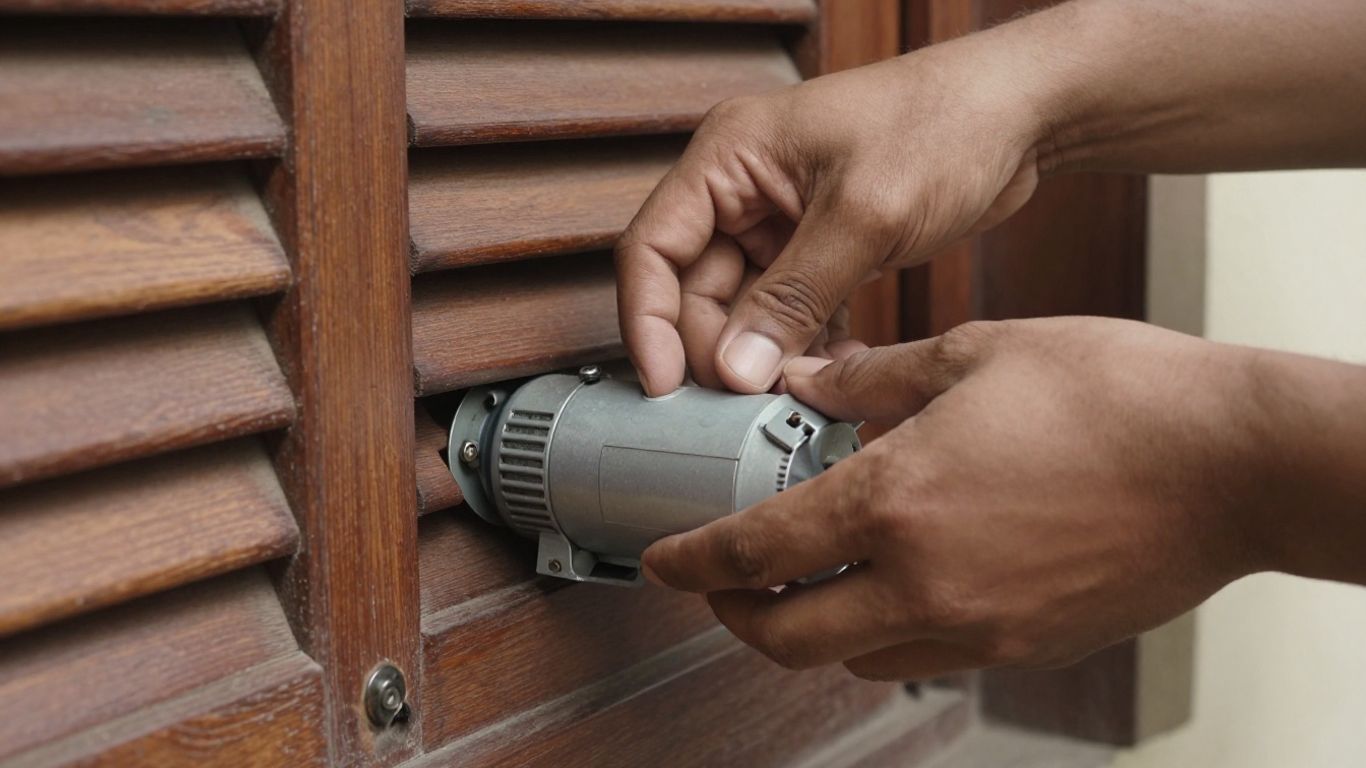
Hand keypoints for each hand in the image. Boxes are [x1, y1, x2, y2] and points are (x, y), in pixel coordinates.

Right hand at [615, 34, 1050, 395]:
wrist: (1023, 113)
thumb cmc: (946, 122)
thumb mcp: (862, 215)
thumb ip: (792, 296)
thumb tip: (734, 368)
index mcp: (730, 157)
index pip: (652, 247)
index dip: (649, 321)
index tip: (665, 386)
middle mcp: (744, 189)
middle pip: (694, 289)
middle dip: (717, 349)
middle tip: (744, 402)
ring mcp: (781, 220)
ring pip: (742, 309)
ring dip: (763, 355)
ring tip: (795, 392)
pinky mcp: (820, 247)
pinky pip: (790, 312)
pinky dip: (804, 345)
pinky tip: (833, 368)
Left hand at [640, 318, 1278, 679]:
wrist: (1236, 463)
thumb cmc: (1118, 395)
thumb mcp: (976, 353)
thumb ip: (873, 377)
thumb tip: (811, 379)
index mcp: (899, 499)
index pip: (757, 550)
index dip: (694, 562)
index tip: (664, 563)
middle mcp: (928, 581)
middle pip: (788, 639)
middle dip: (737, 617)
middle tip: (723, 585)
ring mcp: (981, 626)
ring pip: (855, 658)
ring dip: (812, 628)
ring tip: (811, 577)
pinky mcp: (1028, 646)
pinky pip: (927, 657)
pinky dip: (887, 632)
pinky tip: (902, 581)